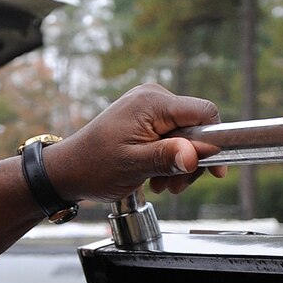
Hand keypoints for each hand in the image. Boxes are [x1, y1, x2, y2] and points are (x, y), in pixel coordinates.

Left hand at [43, 83, 227, 202]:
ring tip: (160, 184)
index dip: (214, 141)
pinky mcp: (146, 117)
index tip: (214, 170)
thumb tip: (195, 156)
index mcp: (152, 102)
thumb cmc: (94, 166)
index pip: (203, 112)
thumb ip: (166, 157)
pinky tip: (155, 175)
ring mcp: (149, 106)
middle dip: (191, 160)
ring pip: (186, 135)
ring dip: (179, 164)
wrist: (68, 170)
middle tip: (175, 186)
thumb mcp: (133, 166)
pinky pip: (172, 136)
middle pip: (196, 127)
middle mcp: (153, 97)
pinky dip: (169, 158)